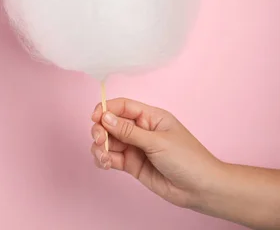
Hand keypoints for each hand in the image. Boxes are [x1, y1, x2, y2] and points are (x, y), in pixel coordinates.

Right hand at [90, 98, 222, 208]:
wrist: (201, 190)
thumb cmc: (188, 159)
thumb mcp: (157, 142)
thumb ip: (129, 131)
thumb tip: (105, 117)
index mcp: (150, 117)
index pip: (122, 106)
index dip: (105, 109)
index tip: (94, 118)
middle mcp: (140, 130)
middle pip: (110, 124)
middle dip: (100, 130)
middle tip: (100, 141)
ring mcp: (135, 147)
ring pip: (108, 142)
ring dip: (100, 147)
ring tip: (104, 158)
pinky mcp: (132, 164)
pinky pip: (111, 157)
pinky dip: (103, 159)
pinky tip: (106, 164)